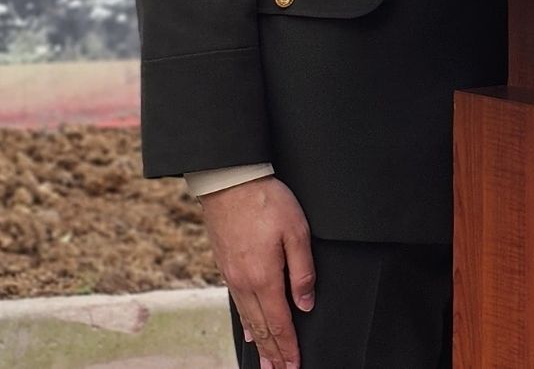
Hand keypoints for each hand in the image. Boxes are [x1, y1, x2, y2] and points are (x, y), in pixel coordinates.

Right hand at [197, 177, 317, 367]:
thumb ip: (303, 272)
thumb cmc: (267, 202)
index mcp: (264, 277)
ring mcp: (233, 276)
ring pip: (249, 319)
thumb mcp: (297, 232)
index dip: (289, 346)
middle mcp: (244, 283)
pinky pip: (238, 305)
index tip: (295, 364)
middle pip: (262, 327)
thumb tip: (306, 305)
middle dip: (274, 353)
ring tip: (267, 363)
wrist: (228, 182)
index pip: (280, 322)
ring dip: (261, 343)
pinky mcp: (227, 267)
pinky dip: (247, 324)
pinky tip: (251, 332)